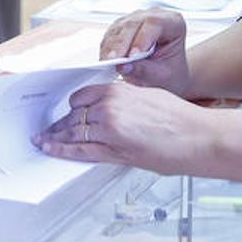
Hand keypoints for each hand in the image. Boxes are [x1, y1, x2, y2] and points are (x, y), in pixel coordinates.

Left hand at [35, 81, 209, 172]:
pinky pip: (81, 150)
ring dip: (56, 136)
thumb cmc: (180, 119)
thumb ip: (125, 101)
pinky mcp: (115, 150)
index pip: (82, 96)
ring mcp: (110, 129)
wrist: (198, 136)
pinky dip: (63, 149)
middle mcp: (110, 107)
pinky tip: (52, 149)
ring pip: (73, 131)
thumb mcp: (148, 97)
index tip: (65, 112)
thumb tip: (112, 109)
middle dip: (59, 123)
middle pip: (74, 114)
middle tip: (46, 129)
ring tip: (43, 140)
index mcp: (118, 91)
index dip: (71, 107)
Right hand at [99, 9, 189, 95]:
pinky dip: (107, 47)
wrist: (167, 73)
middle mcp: (155, 15)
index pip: (155, 24)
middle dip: (122, 43)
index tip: (132, 56)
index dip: (141, 38)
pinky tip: (106, 60)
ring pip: (119, 27)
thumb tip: (122, 66)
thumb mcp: (161, 76)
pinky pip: (111, 33)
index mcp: (174, 22)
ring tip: (108, 63)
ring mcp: (137, 18)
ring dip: (111, 46)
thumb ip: (143, 71)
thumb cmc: (170, 72)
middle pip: (133, 24)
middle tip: (114, 61)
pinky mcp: (123, 25)